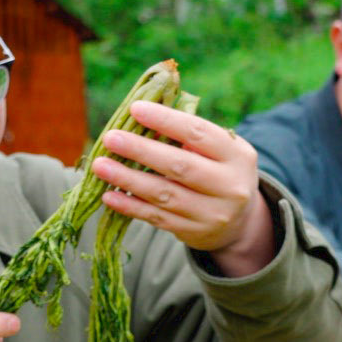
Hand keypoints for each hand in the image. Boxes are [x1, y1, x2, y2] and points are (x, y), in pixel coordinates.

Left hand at [90, 101, 274, 274]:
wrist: (240, 222)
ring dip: (128, 179)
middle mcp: (229, 186)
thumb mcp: (220, 150)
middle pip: (180, 166)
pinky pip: (157, 218)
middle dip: (141, 151)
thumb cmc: (219, 171)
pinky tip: (109, 196)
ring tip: (101, 166)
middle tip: (111, 138)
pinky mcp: (194, 232)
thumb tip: (142, 117)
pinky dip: (131, 207)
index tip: (135, 109)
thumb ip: (190, 135)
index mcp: (237, 156)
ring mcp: (212, 213)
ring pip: (164, 194)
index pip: (198, 133)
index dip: (166, 120)